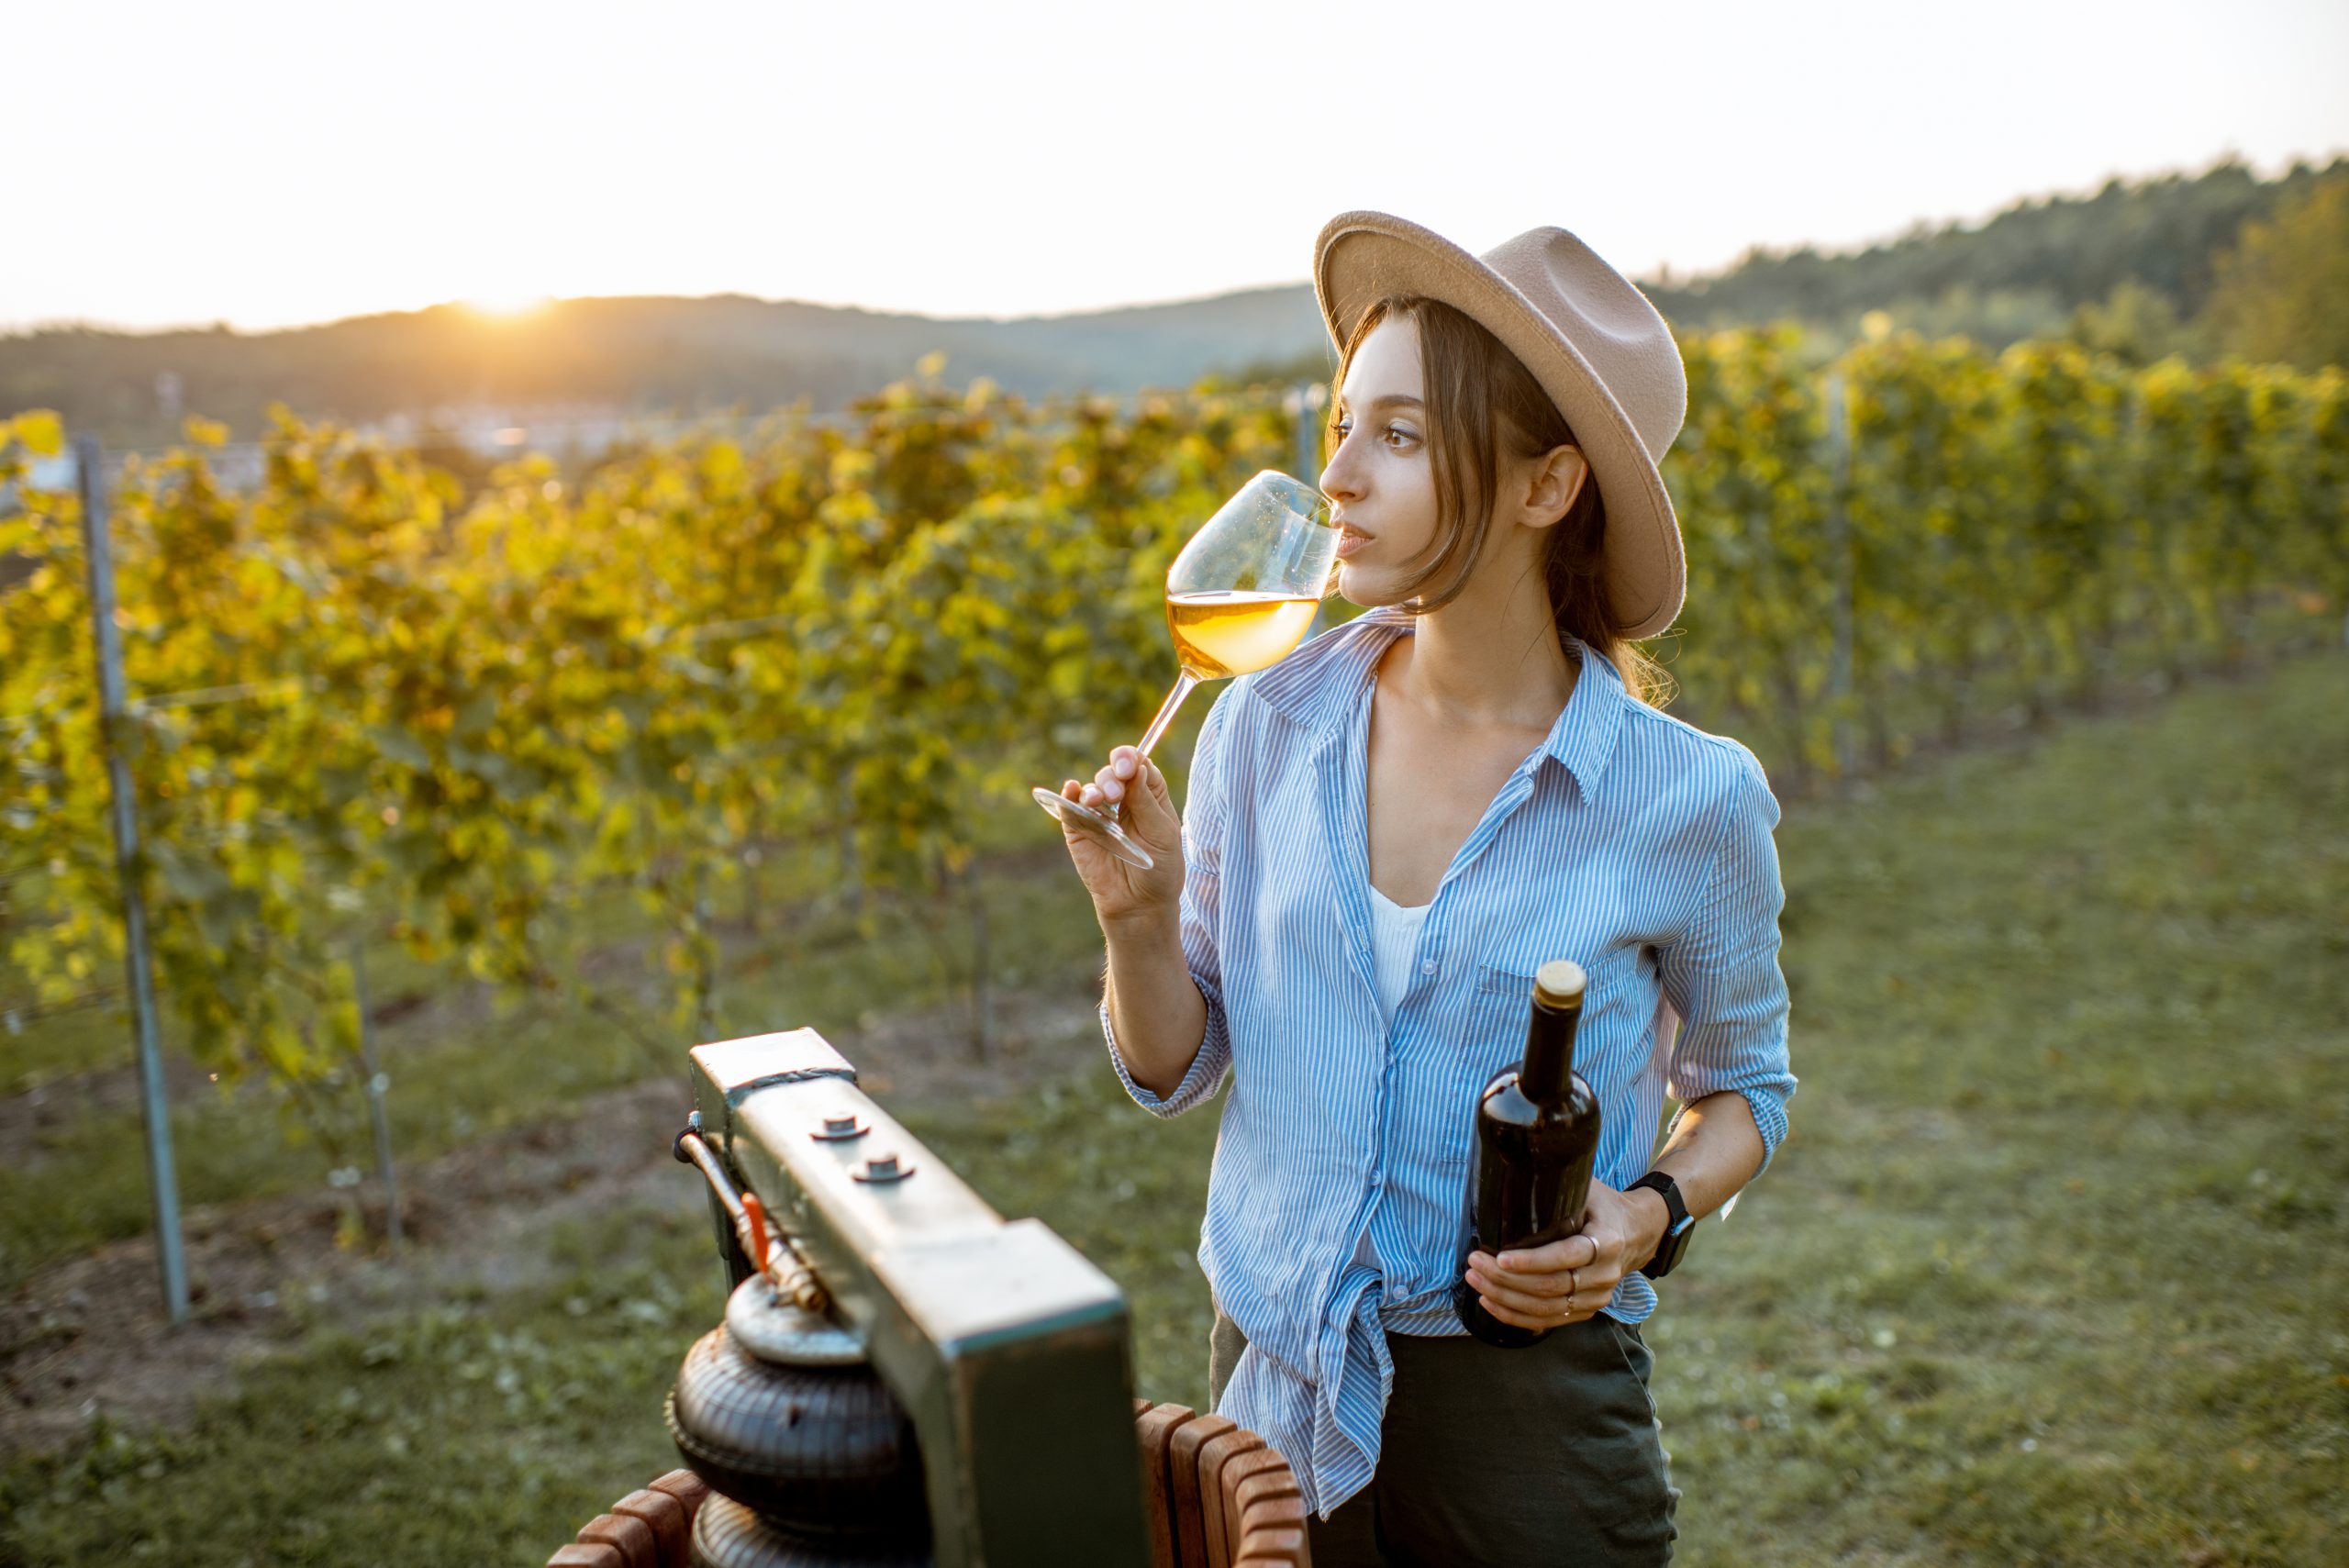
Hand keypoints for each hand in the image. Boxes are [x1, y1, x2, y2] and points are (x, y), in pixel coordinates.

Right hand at [1057, 746, 1184, 928]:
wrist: (1140, 906)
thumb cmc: (1159, 870)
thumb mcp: (1161, 833)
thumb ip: (1146, 800)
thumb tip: (1138, 765)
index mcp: (1148, 797)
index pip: (1138, 765)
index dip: (1131, 759)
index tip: (1127, 767)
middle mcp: (1123, 802)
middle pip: (1113, 772)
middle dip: (1112, 775)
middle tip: (1115, 792)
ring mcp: (1099, 816)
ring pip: (1092, 788)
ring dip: (1094, 788)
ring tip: (1098, 800)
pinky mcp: (1079, 831)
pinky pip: (1069, 808)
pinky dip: (1069, 795)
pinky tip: (1072, 789)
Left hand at [1463, 1178, 1670, 1331]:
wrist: (1639, 1232)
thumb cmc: (1604, 1205)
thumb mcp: (1588, 1187)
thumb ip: (1558, 1185)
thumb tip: (1512, 1171)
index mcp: (1606, 1242)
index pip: (1565, 1257)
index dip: (1531, 1261)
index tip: (1499, 1256)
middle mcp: (1604, 1275)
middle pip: (1550, 1287)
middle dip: (1505, 1279)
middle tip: (1474, 1262)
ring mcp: (1597, 1297)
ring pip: (1546, 1309)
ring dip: (1505, 1298)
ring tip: (1475, 1280)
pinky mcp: (1587, 1310)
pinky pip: (1548, 1321)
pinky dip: (1516, 1316)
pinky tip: (1490, 1303)